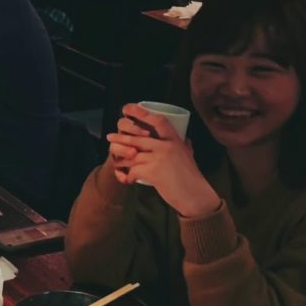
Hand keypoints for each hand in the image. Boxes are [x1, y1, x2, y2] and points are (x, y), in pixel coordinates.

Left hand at [105, 103, 219, 217]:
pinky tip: (128, 179)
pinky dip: (128, 176)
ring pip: (131, 155)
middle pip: (137, 137)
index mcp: (175, 140)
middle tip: (110, 137)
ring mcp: (159, 158)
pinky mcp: (153, 171)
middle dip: (121, 137)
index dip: (141, 112)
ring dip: (121, 159)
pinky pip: (133, 170)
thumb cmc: (192, 178)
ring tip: (116, 161)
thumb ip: (184, 146)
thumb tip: (186, 139)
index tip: (128, 108)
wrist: (195, 196)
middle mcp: (166, 146)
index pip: (157, 120)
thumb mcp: (189, 156)